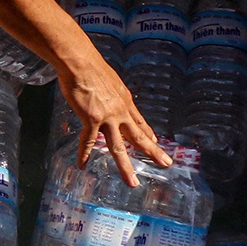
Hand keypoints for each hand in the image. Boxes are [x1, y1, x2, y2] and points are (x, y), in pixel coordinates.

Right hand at [60, 53, 170, 187]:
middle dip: (153, 152)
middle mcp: (121, 112)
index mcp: (125, 102)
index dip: (148, 134)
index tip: (155, 143)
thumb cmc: (92, 68)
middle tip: (166, 164)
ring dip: (125, 166)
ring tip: (132, 182)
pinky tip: (82, 165)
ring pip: (118, 147)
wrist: (81, 63)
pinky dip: (84, 154)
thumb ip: (111, 93)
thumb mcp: (110, 81)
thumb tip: (108, 94)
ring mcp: (107, 118)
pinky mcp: (92, 119)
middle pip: (138, 138)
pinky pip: (89, 141)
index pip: (139, 123)